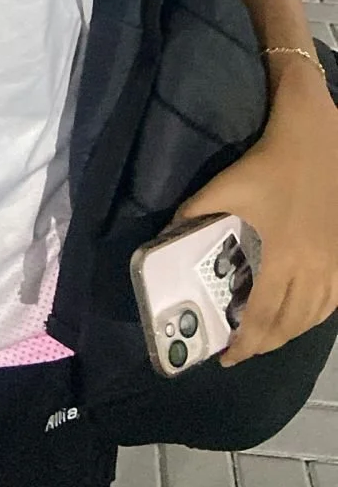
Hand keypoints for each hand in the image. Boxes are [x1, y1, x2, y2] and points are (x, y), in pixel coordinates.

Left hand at [175, 75, 337, 365]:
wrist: (315, 129)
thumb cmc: (269, 157)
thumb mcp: (225, 183)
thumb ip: (196, 212)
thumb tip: (165, 240)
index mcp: (279, 257)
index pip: (261, 316)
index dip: (244, 343)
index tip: (226, 356)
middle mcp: (311, 268)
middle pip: (288, 324)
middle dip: (263, 345)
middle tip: (240, 353)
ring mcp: (332, 262)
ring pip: (312, 316)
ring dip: (288, 334)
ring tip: (266, 340)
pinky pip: (333, 300)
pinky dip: (315, 316)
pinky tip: (303, 316)